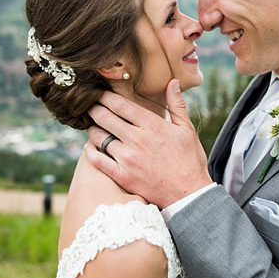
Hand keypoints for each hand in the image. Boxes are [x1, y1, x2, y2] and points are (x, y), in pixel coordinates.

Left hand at [86, 84, 212, 211]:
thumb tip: (172, 81)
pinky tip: (89, 147)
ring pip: (100, 138)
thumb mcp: (187, 130)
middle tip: (88, 106)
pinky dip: (91, 152)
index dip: (106, 97)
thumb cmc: (190, 162)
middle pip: (106, 118)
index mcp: (152, 125)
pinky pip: (99, 161)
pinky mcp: (123, 176)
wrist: (189, 195)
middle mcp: (137, 139)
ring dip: (92, 129)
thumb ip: (177, 105)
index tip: (99, 93)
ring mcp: (128, 159)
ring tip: (90, 125)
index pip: (121, 105)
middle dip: (95, 109)